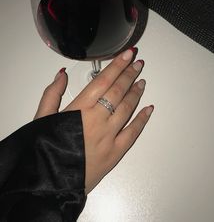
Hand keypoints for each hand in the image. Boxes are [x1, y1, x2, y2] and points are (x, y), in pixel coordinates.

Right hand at [34, 48, 153, 193]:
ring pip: (127, 109)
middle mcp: (97, 120)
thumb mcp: (41, 118)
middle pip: (118, 91)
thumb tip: (62, 74)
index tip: (128, 54)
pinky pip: (133, 134)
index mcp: (79, 109)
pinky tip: (149, 109)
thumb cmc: (42, 150)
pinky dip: (142, 120)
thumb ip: (52, 94)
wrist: (47, 183)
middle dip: (130, 74)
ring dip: (136, 93)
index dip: (117, 65)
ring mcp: (108, 137)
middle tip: (138, 63)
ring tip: (142, 81)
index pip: (103, 81)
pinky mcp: (115, 154)